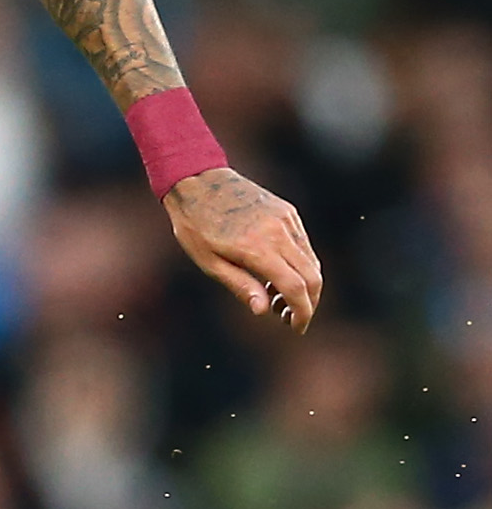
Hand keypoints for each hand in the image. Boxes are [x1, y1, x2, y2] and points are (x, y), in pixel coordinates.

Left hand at [165, 166, 322, 330]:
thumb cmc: (195, 225)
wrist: (197, 180)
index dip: (302, 312)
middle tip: (290, 318)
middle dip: (308, 303)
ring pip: (311, 261)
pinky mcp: (287, 211)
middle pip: (312, 277)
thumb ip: (240, 286)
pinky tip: (278, 274)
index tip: (296, 328)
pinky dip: (300, 265)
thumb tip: (264, 312)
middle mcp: (278, 232)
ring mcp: (286, 219)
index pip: (295, 288)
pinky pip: (303, 244)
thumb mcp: (208, 262)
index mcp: (257, 248)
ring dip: (304, 285)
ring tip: (277, 298)